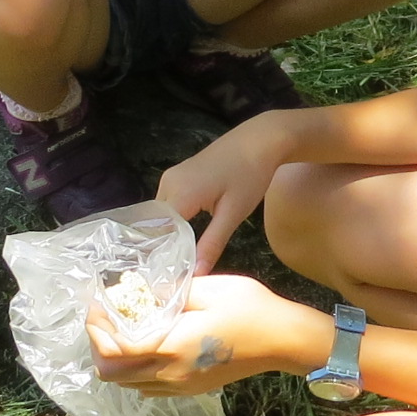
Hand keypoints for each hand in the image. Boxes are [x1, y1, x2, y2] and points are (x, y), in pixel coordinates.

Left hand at [87, 273, 323, 395]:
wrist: (282, 340)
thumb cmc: (248, 308)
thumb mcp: (208, 289)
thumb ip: (169, 293)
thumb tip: (140, 294)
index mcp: (171, 347)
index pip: (115, 349)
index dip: (97, 328)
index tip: (97, 304)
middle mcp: (169, 374)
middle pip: (112, 374)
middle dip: (99, 345)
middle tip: (105, 317)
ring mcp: (179, 386)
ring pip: (127, 383)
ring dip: (116, 358)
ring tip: (123, 328)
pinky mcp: (189, 389)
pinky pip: (147, 387)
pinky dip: (134, 369)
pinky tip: (146, 345)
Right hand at [158, 116, 295, 271]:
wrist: (261, 139)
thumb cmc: (250, 175)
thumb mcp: (233, 214)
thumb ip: (212, 244)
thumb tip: (195, 274)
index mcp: (180, 192)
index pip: (157, 232)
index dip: (162, 255)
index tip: (168, 276)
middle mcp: (169, 182)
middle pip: (155, 224)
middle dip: (163, 247)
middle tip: (172, 273)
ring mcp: (172, 176)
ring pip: (161, 215)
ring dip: (168, 234)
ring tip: (177, 260)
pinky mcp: (178, 175)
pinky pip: (168, 204)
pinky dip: (174, 221)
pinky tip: (183, 238)